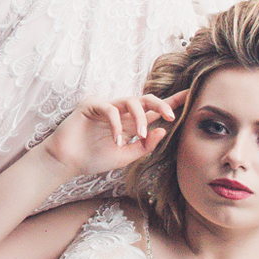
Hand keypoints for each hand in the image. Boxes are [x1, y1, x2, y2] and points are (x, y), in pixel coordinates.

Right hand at [42, 93, 184, 179]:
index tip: (190, 96)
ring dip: (140, 118)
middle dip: (161, 104)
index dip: (171, 102)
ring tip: (140, 136)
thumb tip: (163, 131)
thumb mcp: (126, 156)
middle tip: (171, 116)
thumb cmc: (94, 158)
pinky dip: (117, 124)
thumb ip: (144, 146)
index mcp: (130, 123)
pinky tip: (116, 139)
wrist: (68, 162)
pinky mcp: (91, 105)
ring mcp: (106, 106)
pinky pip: (110, 108)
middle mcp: (120, 112)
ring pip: (131, 100)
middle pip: (146, 99)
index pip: (153, 109)